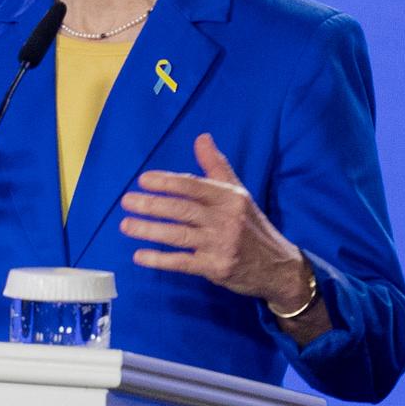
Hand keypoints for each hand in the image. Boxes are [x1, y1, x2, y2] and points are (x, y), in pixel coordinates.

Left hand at [119, 133, 310, 310]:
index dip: (167, 182)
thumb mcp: (238, 193)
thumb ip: (216, 165)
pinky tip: (139, 256)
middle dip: (151, 205)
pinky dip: (160, 260)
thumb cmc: (251, 225)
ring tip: (126, 225)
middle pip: (182, 210)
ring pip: (178, 235)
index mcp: (229, 198)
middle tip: (126, 201)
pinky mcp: (217, 268)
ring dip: (149, 230)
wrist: (278, 267)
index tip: (143, 180)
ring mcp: (221, 245)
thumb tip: (201, 137)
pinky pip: (183, 262)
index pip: (193, 186)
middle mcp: (225, 220)